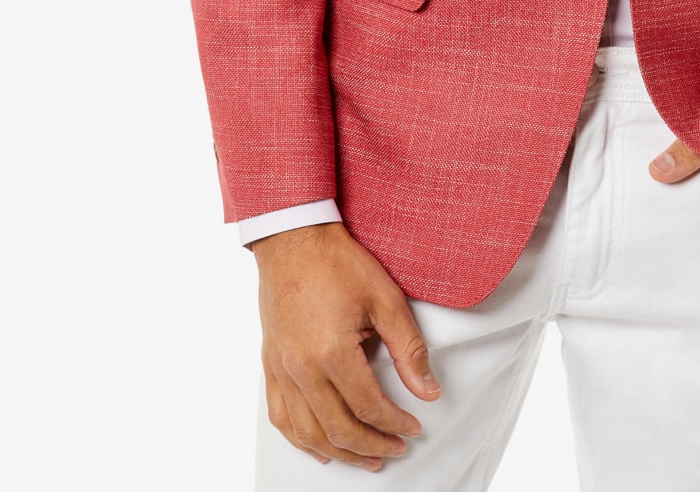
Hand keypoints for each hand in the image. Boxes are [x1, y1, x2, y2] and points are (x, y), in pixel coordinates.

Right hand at [251, 222, 441, 470]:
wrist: (293, 240)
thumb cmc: (339, 263)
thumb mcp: (385, 299)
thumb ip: (409, 349)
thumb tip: (429, 391)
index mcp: (331, 352)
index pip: (368, 406)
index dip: (394, 423)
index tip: (414, 427)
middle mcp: (300, 368)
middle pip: (337, 428)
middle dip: (371, 446)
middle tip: (396, 449)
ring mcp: (280, 369)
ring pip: (307, 432)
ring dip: (339, 453)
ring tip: (366, 459)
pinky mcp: (270, 365)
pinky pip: (280, 417)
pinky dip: (301, 440)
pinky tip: (321, 447)